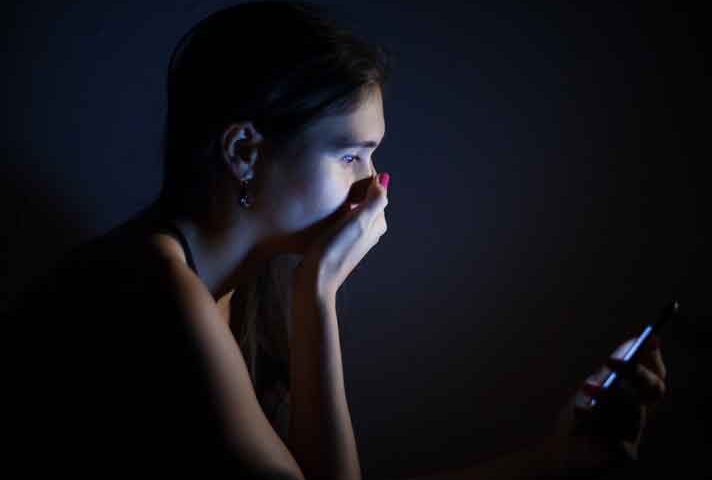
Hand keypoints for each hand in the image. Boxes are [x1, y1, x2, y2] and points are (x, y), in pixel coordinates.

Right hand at [292, 173, 388, 299]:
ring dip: (346, 202)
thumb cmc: (337, 248)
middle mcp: (368, 233)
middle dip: (358, 191)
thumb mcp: (360, 219)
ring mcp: (353, 240)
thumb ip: (375, 199)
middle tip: (342, 178)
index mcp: (377, 225)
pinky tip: (325, 211)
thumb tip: (384, 180)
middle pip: (366, 204)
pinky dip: (337, 213)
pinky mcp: (338, 245)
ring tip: (333, 192)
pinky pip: (341, 222)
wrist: (316, 278)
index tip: (355, 171)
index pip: (378, 195)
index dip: (369, 182)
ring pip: (353, 213)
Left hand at [547, 334, 667, 473]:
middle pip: (652, 390)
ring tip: (587, 389)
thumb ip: (611, 370)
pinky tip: (582, 412)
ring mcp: (634, 435)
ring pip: (632, 408)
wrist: (561, 451)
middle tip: (613, 360)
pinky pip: (618, 432)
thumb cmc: (580, 418)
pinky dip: (596, 418)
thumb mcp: (592, 388)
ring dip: (608, 395)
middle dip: (637, 372)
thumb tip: (633, 341)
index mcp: (634, 399)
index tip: (649, 340)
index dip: (655, 359)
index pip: (654, 377)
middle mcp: (639, 415)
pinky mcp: (624, 453)